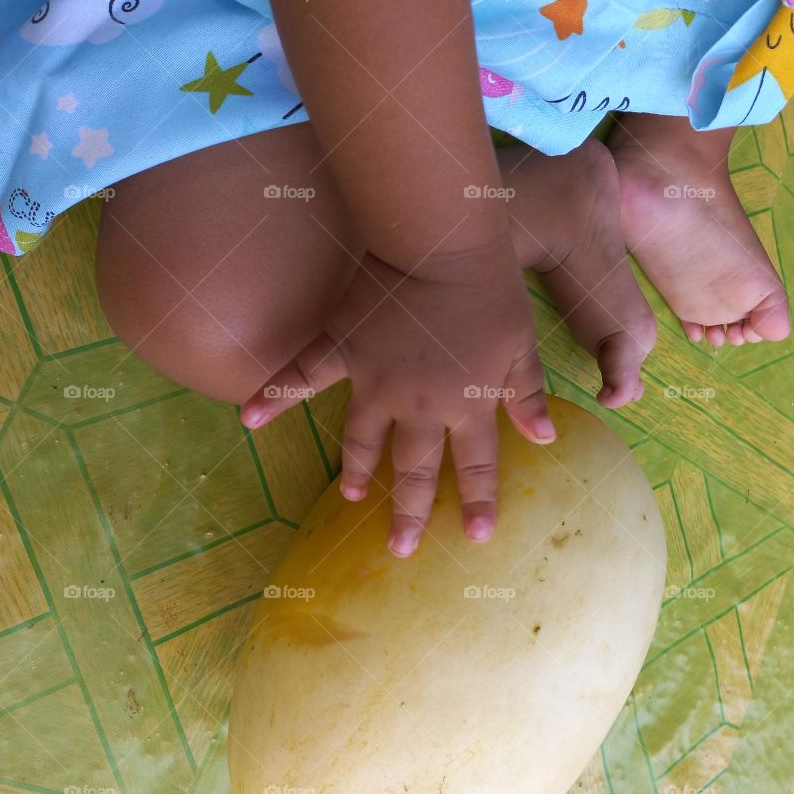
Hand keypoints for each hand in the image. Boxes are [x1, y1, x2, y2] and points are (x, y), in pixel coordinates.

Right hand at [239, 235, 554, 557]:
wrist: (442, 245)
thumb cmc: (491, 292)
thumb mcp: (522, 345)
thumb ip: (528, 394)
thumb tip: (545, 438)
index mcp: (466, 404)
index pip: (475, 465)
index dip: (477, 502)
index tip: (474, 539)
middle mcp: (418, 405)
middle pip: (414, 469)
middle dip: (411, 512)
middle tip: (400, 549)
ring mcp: (374, 381)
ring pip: (363, 439)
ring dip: (357, 471)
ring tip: (351, 496)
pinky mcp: (344, 348)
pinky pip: (304, 377)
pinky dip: (275, 395)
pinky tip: (248, 417)